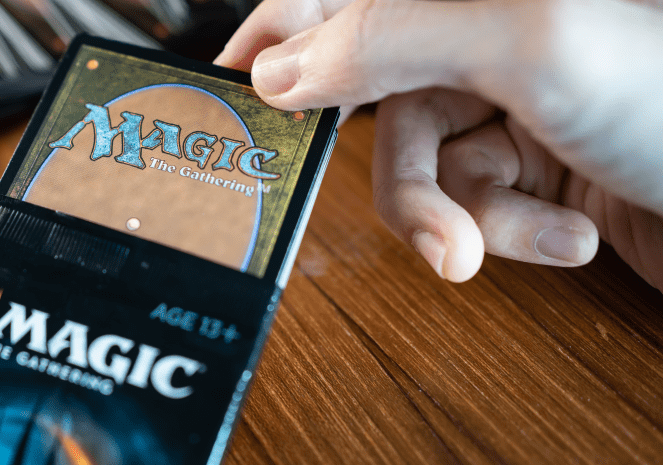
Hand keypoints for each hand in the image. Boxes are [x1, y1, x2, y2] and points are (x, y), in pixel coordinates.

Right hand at [216, 0, 662, 288]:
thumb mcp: (526, 45)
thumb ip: (387, 39)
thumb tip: (281, 66)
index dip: (287, 29)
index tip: (236, 82)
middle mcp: (486, 36)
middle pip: (379, 107)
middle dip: (412, 182)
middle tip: (434, 226)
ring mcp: (510, 104)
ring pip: (424, 173)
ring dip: (470, 221)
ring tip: (530, 237)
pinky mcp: (530, 168)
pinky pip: (475, 209)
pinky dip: (514, 234)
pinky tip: (572, 233)